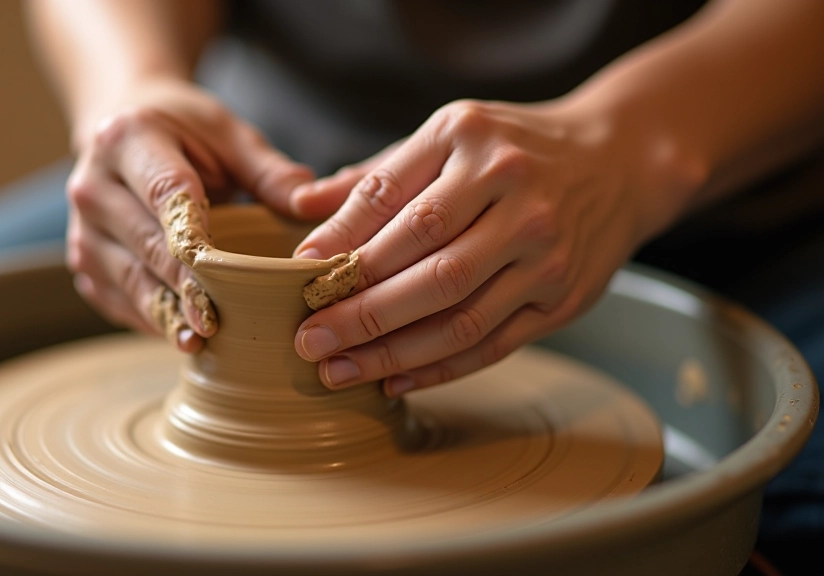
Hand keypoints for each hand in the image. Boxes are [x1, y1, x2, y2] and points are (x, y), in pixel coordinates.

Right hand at [66, 78, 313, 350]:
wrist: (119, 131)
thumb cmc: (185, 133)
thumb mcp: (228, 134)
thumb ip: (269, 170)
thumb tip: (310, 205)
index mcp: (128, 139)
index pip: (164, 194)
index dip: (193, 237)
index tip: (222, 274)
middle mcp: (93, 186)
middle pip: (144, 244)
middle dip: (183, 286)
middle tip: (217, 321)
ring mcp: (81, 229)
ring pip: (127, 279)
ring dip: (165, 312)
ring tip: (199, 341)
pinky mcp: (83, 264)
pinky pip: (118, 299)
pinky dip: (150, 318)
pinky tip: (181, 335)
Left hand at [292, 98, 700, 395]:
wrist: (618, 161)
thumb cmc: (513, 149)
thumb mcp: (449, 135)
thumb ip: (377, 176)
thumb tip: (297, 204)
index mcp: (472, 141)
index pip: (393, 200)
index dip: (341, 242)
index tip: (299, 273)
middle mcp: (513, 194)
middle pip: (427, 267)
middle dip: (359, 310)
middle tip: (308, 338)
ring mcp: (543, 251)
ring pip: (457, 316)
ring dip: (390, 352)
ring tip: (336, 370)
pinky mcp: (561, 298)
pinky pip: (491, 344)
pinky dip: (438, 368)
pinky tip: (393, 381)